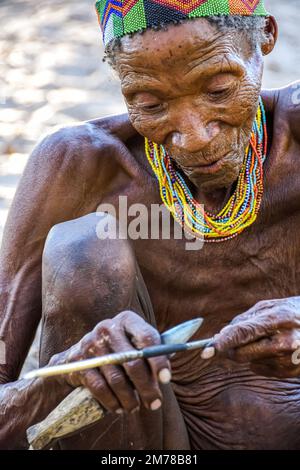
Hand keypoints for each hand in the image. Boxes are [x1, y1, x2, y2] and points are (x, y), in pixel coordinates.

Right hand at [48, 310, 170, 413]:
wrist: (80, 356)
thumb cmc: (119, 351)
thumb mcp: (135, 344)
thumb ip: (152, 353)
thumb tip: (167, 374)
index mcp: (127, 319)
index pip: (147, 338)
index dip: (159, 360)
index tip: (166, 379)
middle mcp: (108, 327)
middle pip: (132, 361)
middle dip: (146, 386)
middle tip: (155, 403)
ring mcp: (90, 343)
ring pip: (116, 378)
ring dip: (129, 398)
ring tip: (136, 408)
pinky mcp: (78, 361)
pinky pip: (99, 387)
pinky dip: (111, 401)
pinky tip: (119, 408)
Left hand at [208, 298, 299, 377]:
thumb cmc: (292, 312)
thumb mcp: (271, 306)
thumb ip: (245, 319)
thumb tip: (221, 335)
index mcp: (278, 318)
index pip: (243, 333)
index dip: (222, 343)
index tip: (206, 351)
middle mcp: (285, 341)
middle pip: (242, 353)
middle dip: (230, 350)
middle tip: (227, 343)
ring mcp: (290, 359)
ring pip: (250, 363)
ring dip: (247, 354)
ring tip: (264, 340)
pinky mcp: (292, 373)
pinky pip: (261, 370)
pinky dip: (259, 361)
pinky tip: (272, 350)